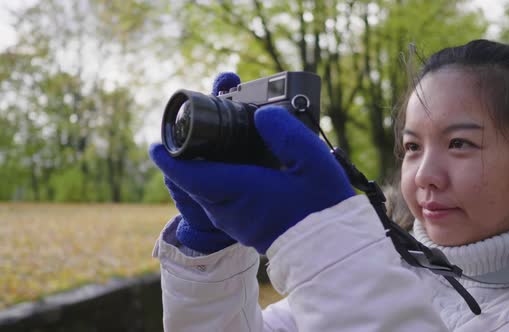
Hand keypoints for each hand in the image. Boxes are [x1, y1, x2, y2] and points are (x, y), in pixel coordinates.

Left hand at [149, 106, 354, 253]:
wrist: (329, 250)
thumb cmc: (322, 206)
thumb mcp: (311, 159)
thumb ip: (284, 131)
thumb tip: (262, 115)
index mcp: (239, 190)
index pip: (190, 174)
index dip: (169, 158)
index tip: (156, 144)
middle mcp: (229, 210)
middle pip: (193, 182)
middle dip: (186, 158)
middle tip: (190, 135)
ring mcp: (234, 222)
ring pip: (205, 193)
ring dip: (201, 171)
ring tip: (211, 148)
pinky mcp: (244, 228)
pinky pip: (218, 202)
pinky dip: (216, 183)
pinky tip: (235, 170)